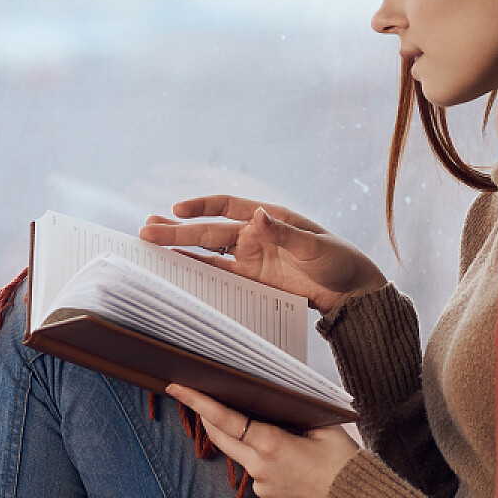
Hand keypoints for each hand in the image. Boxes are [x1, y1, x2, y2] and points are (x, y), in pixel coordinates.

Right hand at [139, 196, 386, 316]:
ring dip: (180, 247)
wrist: (352, 292)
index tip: (176, 210)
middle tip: (145, 229)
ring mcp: (250, 258)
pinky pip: (219, 274)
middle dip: (176, 230)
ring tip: (149, 242)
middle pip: (209, 231)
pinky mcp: (252, 281)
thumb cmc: (339, 261)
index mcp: (269, 217)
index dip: (201, 206)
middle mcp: (254, 235)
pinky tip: (175, 267)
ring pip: (207, 251)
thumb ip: (285, 232)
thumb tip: (257, 214)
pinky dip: (197, 270)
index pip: (227, 205)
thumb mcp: (315, 246)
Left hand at [165, 384, 359, 497]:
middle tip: (192, 393)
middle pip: (219, 435)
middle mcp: (260, 466)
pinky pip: (252, 466)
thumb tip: (270, 402)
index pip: (225, 419)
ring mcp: (261, 483)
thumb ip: (291, 415)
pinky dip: (253, 451)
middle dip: (204, 414)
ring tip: (235, 411)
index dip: (199, 402)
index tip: (178, 388)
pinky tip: (270, 443)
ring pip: (234, 451)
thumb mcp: (321, 428)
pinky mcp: (267, 494)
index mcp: (272, 445)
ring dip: (230, 432)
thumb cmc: (344, 463)